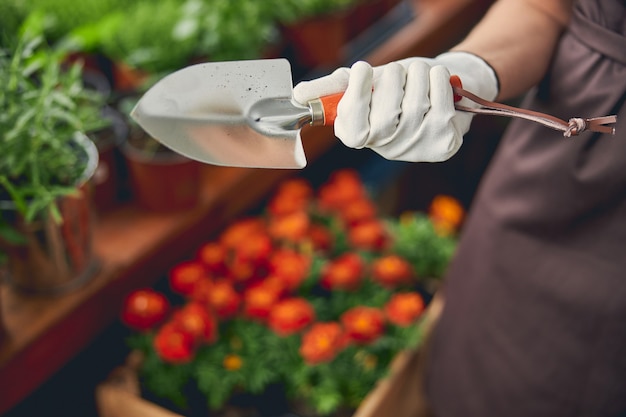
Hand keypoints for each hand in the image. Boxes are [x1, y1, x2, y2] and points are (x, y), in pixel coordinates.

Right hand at [292, 52, 498, 161]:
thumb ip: (333, 88)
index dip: (357, 96)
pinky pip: (439, 99)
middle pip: (386, 114)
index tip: (362, 67)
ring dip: (417, 74)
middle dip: (392, 80)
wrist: (444, 94)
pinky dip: (437, 79)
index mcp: (361, 137)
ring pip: (416, 102)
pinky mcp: (444, 143)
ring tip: (416, 74)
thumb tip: (297, 95)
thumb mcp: (364, 84)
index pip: (352, 128)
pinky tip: (435, 82)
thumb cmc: (397, 88)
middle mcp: (387, 149)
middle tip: (395, 70)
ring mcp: (417, 149)